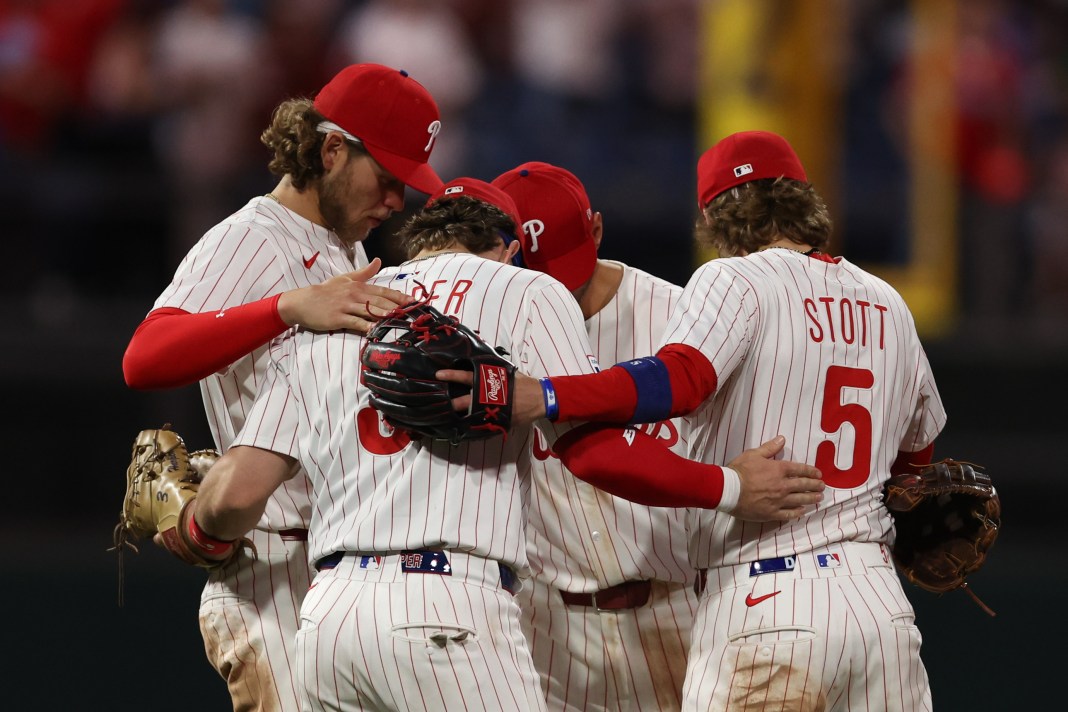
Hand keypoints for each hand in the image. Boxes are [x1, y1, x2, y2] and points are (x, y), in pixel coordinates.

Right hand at [277, 258, 408, 333]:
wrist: (303, 301)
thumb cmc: (326, 291)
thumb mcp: (345, 278)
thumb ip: (364, 272)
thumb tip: (378, 261)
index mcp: (359, 286)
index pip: (384, 291)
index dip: (400, 297)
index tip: (414, 302)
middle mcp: (355, 295)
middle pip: (381, 301)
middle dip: (398, 307)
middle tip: (414, 313)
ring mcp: (346, 306)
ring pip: (370, 311)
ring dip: (386, 315)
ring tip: (400, 320)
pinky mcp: (338, 318)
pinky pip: (356, 323)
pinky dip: (367, 327)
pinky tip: (377, 331)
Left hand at [434, 369, 545, 427]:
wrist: (539, 399)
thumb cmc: (523, 383)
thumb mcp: (507, 373)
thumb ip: (493, 371)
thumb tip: (482, 365)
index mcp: (489, 382)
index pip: (467, 377)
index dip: (452, 375)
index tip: (439, 375)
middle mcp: (488, 397)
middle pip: (466, 401)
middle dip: (453, 403)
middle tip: (441, 403)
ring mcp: (492, 410)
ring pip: (472, 414)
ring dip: (462, 415)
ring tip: (451, 417)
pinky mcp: (498, 421)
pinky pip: (483, 424)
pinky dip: (475, 425)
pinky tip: (467, 427)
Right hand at [728, 436, 824, 520]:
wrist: (728, 490)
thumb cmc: (739, 470)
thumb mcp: (753, 454)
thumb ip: (769, 447)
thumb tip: (782, 439)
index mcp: (778, 469)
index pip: (800, 469)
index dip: (811, 471)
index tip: (818, 474)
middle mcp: (782, 485)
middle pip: (803, 485)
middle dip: (815, 485)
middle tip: (822, 486)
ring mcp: (778, 501)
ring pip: (799, 500)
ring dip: (811, 498)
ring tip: (818, 498)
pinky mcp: (772, 513)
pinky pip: (788, 514)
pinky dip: (797, 512)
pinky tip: (802, 511)